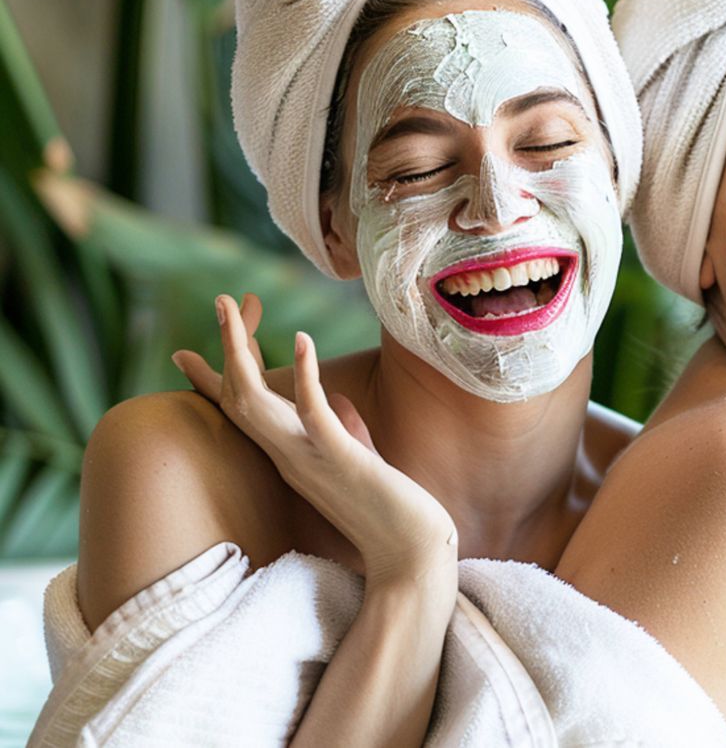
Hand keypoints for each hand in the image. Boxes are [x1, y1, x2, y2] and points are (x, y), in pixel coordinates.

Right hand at [173, 294, 457, 588]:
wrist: (410, 556)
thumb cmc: (390, 513)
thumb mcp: (360, 461)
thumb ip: (345, 432)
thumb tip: (337, 402)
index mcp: (291, 456)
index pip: (242, 413)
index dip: (214, 380)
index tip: (184, 352)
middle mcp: (289, 456)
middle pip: (240, 396)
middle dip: (229, 347)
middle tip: (222, 300)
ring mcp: (309, 457)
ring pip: (258, 400)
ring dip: (244, 351)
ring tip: (237, 307)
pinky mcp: (339, 457)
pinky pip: (313, 411)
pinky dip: (305, 373)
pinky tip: (303, 338)